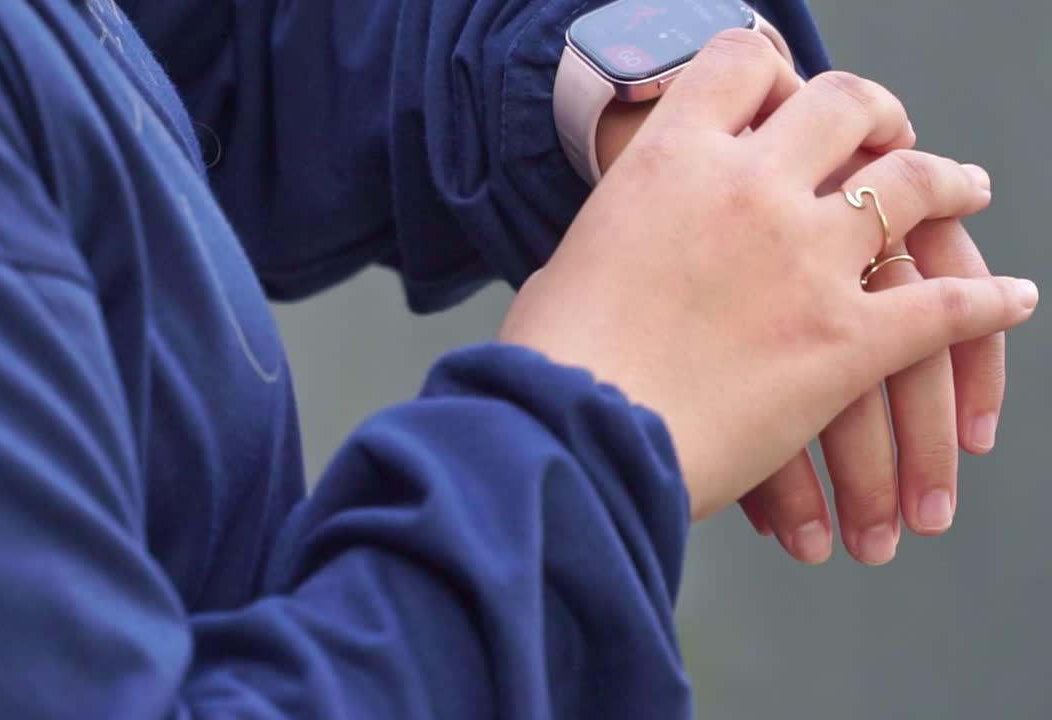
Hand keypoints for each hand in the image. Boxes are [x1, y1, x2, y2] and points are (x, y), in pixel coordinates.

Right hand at [502, 30, 1036, 519]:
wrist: (570, 436)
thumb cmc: (550, 360)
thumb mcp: (571, 267)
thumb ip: (623, 241)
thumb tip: (625, 254)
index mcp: (670, 159)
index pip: (739, 66)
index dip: (772, 70)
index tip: (787, 90)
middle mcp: (748, 187)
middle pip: (844, 106)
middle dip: (877, 113)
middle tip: (892, 133)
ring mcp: (807, 259)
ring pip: (912, 190)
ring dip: (951, 184)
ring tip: (969, 187)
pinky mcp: (846, 339)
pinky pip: (946, 308)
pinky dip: (990, 305)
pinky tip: (1014, 301)